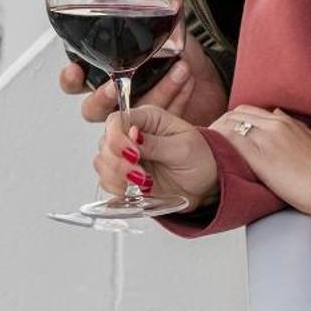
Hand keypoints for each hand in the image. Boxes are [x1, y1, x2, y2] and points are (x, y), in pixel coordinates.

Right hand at [58, 39, 228, 127]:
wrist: (213, 75)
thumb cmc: (177, 51)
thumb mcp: (152, 22)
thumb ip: (122, 5)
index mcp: (104, 73)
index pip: (73, 83)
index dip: (70, 79)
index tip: (75, 69)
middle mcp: (116, 99)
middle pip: (92, 110)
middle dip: (102, 98)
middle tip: (116, 85)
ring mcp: (137, 117)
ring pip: (132, 118)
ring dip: (157, 91)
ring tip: (179, 68)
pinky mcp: (160, 132)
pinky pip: (161, 121)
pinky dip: (176, 96)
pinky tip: (188, 77)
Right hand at [94, 106, 219, 211]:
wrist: (208, 184)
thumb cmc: (201, 159)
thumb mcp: (184, 148)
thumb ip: (156, 143)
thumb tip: (131, 135)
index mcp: (147, 119)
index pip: (116, 121)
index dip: (117, 138)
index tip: (133, 155)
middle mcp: (132, 135)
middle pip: (105, 143)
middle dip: (118, 162)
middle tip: (140, 175)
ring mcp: (126, 156)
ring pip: (102, 162)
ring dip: (116, 176)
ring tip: (142, 184)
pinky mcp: (125, 176)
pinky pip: (107, 181)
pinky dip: (116, 188)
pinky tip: (134, 191)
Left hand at [211, 106, 310, 214]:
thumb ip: (296, 127)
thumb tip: (278, 114)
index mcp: (286, 121)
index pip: (250, 111)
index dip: (236, 120)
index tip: (229, 130)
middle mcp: (274, 124)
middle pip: (237, 114)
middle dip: (224, 123)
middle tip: (215, 137)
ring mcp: (266, 139)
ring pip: (231, 123)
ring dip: (218, 131)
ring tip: (211, 145)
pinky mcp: (259, 156)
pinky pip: (231, 140)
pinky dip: (219, 142)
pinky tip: (213, 151)